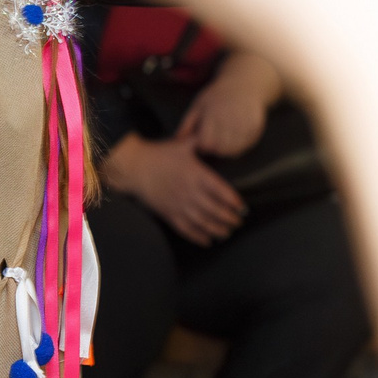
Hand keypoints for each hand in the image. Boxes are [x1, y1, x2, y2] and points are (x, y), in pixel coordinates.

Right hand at [105, 134, 246, 244]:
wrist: (135, 167)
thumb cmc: (159, 154)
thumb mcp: (182, 144)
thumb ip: (200, 141)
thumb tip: (215, 136)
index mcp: (196, 174)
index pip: (221, 191)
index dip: (234, 202)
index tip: (242, 208)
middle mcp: (190, 192)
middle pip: (215, 210)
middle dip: (229, 218)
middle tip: (238, 221)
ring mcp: (179, 205)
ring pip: (203, 222)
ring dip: (217, 230)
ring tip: (227, 232)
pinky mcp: (168, 213)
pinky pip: (186, 229)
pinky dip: (198, 237)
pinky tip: (207, 241)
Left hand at [181, 51, 282, 156]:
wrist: (243, 83)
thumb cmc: (216, 96)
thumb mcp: (198, 105)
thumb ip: (186, 124)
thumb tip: (176, 141)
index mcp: (212, 113)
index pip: (206, 142)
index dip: (202, 146)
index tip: (202, 142)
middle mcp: (229, 118)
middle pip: (221, 148)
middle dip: (215, 150)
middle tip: (214, 144)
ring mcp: (244, 122)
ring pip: (235, 149)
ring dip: (229, 150)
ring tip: (224, 141)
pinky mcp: (256, 125)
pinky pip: (248, 144)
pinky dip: (242, 145)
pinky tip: (236, 138)